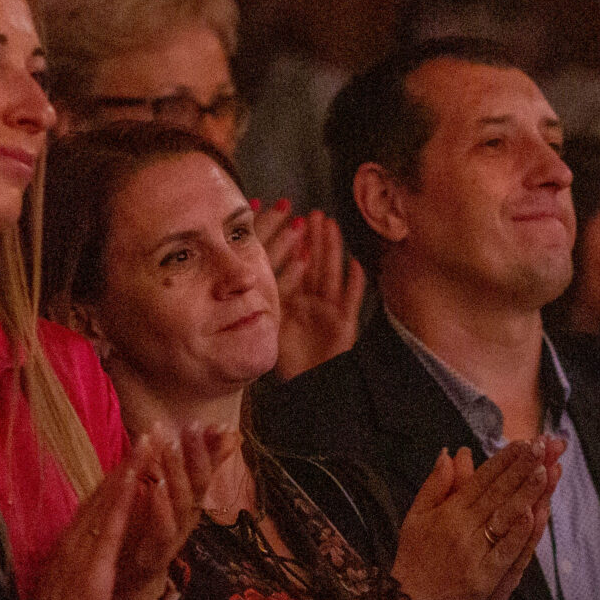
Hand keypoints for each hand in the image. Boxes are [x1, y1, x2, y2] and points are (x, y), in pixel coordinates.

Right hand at [22, 454, 143, 599]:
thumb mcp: (71, 582)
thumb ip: (78, 560)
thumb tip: (88, 546)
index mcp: (71, 546)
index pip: (96, 505)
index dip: (115, 479)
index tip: (133, 454)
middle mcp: (75, 541)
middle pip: (102, 495)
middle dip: (125, 464)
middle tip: (146, 434)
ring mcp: (82, 552)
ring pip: (106, 504)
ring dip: (128, 472)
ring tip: (147, 444)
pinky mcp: (91, 569)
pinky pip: (110, 530)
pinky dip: (123, 503)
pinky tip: (136, 482)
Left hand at [111, 424, 235, 599]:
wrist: (133, 581)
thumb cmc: (152, 531)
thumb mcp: (172, 494)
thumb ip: (193, 465)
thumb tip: (225, 433)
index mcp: (189, 501)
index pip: (204, 468)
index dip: (207, 447)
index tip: (209, 422)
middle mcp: (188, 517)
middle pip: (198, 483)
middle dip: (196, 454)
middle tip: (189, 427)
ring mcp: (175, 535)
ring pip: (183, 503)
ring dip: (177, 474)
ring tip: (170, 447)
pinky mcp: (158, 553)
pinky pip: (163, 530)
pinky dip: (161, 508)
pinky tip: (154, 488)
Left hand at [270, 208, 365, 378]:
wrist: (309, 385)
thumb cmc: (290, 358)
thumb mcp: (270, 325)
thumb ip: (263, 301)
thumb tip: (244, 273)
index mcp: (294, 299)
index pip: (293, 264)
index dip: (291, 242)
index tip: (288, 217)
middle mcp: (313, 300)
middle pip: (314, 263)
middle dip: (314, 238)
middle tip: (313, 214)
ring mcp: (330, 310)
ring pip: (331, 274)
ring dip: (333, 250)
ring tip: (331, 226)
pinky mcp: (345, 324)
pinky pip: (350, 301)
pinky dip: (354, 284)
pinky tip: (355, 266)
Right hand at [392, 438, 558, 599]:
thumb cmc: (414, 559)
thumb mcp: (415, 516)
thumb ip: (434, 485)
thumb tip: (449, 452)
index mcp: (448, 512)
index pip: (481, 479)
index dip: (503, 460)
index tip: (523, 442)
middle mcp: (461, 528)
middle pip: (496, 493)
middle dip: (520, 468)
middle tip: (541, 447)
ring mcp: (473, 552)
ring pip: (503, 518)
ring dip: (525, 494)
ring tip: (545, 471)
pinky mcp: (483, 577)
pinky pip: (503, 552)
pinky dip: (517, 534)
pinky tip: (533, 516)